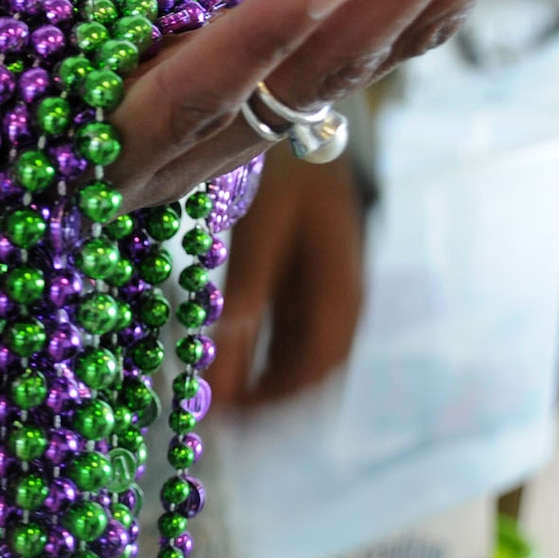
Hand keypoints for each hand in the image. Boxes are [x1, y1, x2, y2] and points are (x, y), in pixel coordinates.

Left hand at [205, 145, 365, 405]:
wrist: (306, 136)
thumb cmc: (286, 180)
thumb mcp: (260, 238)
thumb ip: (243, 300)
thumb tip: (222, 367)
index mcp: (342, 297)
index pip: (316, 372)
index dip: (276, 406)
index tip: (230, 420)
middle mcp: (343, 308)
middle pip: (312, 378)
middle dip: (266, 408)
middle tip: (215, 421)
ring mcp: (330, 302)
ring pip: (301, 365)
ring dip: (262, 389)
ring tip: (215, 402)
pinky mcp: (311, 293)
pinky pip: (289, 343)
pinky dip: (261, 363)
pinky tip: (228, 368)